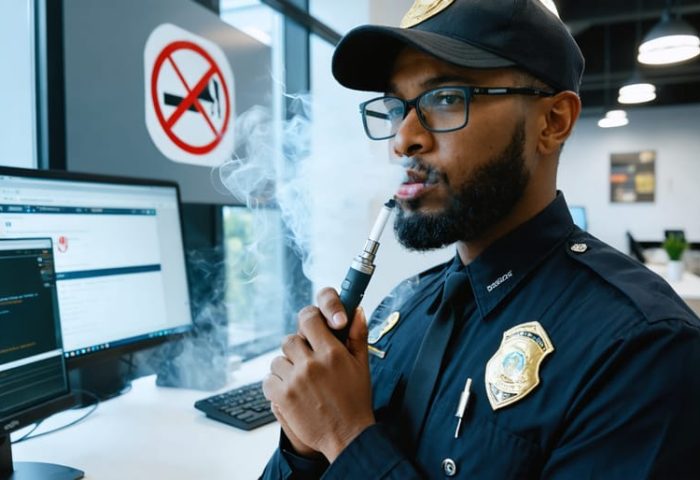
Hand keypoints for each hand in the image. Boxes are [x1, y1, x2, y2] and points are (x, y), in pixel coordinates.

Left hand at [263, 289, 374, 461]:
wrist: (348, 436)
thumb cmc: (356, 400)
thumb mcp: (362, 365)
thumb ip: (357, 335)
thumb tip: (356, 310)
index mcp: (331, 352)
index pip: (308, 319)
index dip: (307, 320)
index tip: (309, 327)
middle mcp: (311, 364)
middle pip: (289, 339)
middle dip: (297, 348)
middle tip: (307, 361)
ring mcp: (295, 381)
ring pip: (277, 360)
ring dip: (286, 368)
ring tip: (300, 380)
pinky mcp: (282, 397)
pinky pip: (268, 380)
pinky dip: (276, 384)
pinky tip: (290, 391)